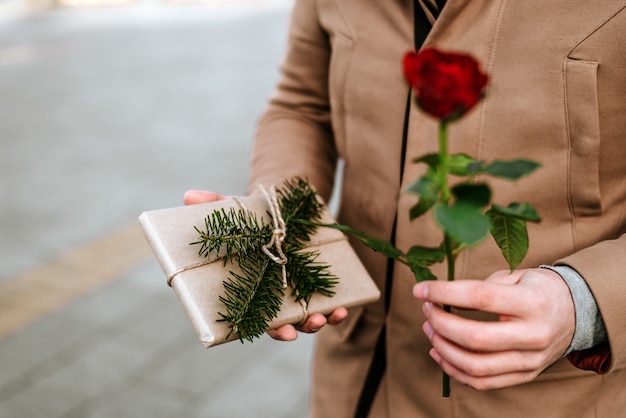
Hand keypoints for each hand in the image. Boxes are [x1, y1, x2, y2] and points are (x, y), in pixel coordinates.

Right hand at [183, 189, 348, 340]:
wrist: (281, 214)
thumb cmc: (251, 222)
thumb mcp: (236, 213)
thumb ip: (215, 206)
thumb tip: (190, 195)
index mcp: (252, 290)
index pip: (259, 318)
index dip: (268, 329)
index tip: (282, 332)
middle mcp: (275, 298)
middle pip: (285, 323)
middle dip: (296, 329)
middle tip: (299, 330)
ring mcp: (298, 293)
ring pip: (308, 318)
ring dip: (318, 322)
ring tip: (326, 317)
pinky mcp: (316, 284)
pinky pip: (329, 304)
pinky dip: (338, 309)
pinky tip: (345, 307)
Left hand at [413, 268, 574, 390]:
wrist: (576, 312)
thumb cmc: (538, 289)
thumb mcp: (517, 276)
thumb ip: (484, 287)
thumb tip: (442, 297)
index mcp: (532, 302)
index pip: (480, 297)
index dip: (444, 293)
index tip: (420, 290)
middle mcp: (534, 334)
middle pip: (475, 338)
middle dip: (441, 324)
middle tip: (427, 310)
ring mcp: (531, 360)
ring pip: (476, 366)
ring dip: (443, 349)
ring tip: (430, 330)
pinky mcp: (526, 375)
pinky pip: (484, 382)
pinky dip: (455, 370)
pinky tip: (440, 352)